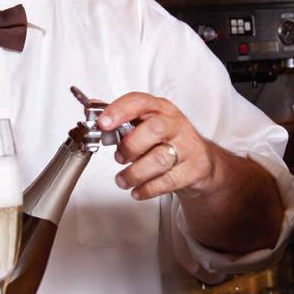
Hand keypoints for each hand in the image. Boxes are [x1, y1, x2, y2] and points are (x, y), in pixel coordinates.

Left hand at [98, 92, 216, 200]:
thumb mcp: (148, 123)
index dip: (119, 111)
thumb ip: (121, 117)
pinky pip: (168, 181)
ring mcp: (187, 147)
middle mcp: (175, 125)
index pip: (139, 102)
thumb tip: (92, 107)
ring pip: (160, 159)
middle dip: (130, 146)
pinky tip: (137, 190)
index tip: (103, 123)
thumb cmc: (168, 139)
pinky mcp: (193, 170)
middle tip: (119, 158)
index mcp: (161, 109)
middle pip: (154, 129)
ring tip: (123, 180)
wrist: (201, 160)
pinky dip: (147, 189)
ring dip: (135, 173)